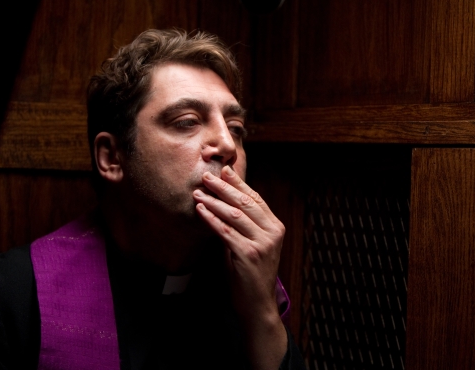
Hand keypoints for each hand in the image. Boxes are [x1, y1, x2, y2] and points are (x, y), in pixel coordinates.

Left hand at [193, 165, 286, 369]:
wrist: (257, 304)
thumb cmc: (251, 273)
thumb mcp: (252, 243)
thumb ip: (242, 224)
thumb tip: (223, 201)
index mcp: (275, 227)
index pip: (255, 198)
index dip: (238, 183)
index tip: (224, 170)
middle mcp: (272, 233)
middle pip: (245, 203)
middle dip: (223, 187)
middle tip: (206, 177)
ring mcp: (262, 244)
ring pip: (234, 215)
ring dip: (214, 201)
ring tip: (198, 193)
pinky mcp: (248, 255)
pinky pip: (226, 232)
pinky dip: (211, 219)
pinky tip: (201, 211)